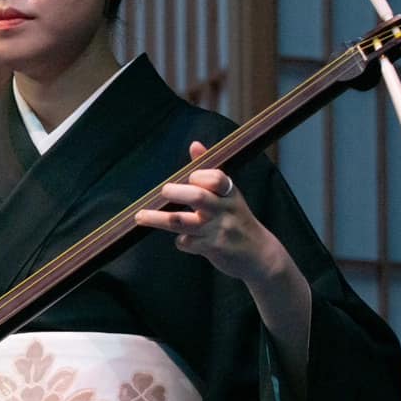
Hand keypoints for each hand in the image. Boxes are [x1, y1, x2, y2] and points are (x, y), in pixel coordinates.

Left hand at [133, 141, 288, 284]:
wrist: (259, 255)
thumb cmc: (237, 219)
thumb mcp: (229, 195)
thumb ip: (210, 172)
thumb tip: (195, 145)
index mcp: (229, 193)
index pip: (216, 178)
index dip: (200, 176)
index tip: (190, 177)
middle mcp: (225, 210)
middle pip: (197, 197)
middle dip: (176, 192)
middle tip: (163, 191)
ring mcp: (218, 230)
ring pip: (183, 222)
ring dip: (158, 218)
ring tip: (140, 216)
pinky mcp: (212, 249)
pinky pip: (187, 243)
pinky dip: (180, 241)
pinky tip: (181, 239)